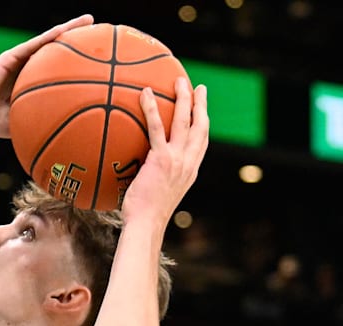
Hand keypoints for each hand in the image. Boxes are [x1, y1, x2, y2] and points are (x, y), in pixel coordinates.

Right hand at [0, 14, 93, 137]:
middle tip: (104, 38)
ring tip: (91, 21)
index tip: (101, 63)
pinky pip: (35, 43)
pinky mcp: (12, 55)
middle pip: (60, 52)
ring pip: (50, 41)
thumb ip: (41, 124)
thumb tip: (66, 141)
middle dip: (81, 44)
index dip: (79, 66)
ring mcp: (20, 60)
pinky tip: (68, 28)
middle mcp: (29, 68)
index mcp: (33, 83)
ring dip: (70, 30)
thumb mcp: (23, 124)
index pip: (60, 71)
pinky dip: (52, 35)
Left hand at [121, 78, 209, 226]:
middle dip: (201, 105)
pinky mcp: (161, 159)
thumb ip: (156, 179)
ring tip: (179, 80)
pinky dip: (152, 109)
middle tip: (198, 87)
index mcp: (190, 171)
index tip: (203, 110)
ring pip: (185, 122)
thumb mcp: (157, 193)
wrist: (146, 224)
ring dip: (184, 98)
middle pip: (201, 127)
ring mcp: (177, 160)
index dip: (204, 124)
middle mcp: (188, 163)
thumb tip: (140, 173)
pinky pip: (157, 128)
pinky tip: (146, 94)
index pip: (202, 143)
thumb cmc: (145, 215)